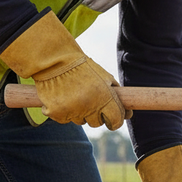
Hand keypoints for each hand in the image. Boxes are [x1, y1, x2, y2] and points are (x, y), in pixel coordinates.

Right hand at [0, 11, 129, 130]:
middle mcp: (88, 106)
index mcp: (104, 97)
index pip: (116, 121)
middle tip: (88, 99)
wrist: (53, 59)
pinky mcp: (55, 113)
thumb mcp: (104, 77)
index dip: (115, 120)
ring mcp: (71, 111)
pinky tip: (62, 97)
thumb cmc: (82, 68)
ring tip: (73, 94)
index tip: (111, 117)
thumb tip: (128, 114)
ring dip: (79, 112)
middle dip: (95, 114)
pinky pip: (64, 119)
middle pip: (97, 123)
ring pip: (80, 121)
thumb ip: (117, 96)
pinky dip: (63, 111)